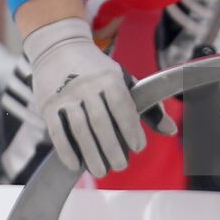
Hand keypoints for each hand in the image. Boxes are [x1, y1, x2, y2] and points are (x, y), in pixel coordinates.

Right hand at [24, 17, 174, 177]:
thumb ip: (148, 107)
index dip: (131, 129)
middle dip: (112, 148)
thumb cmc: (98, 70)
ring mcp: (66, 95)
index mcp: (109, 77)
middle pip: (100, 122)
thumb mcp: (124, 79)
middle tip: (121, 166)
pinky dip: (67, 151)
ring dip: (91, 154)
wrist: (59, 48)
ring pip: (80, 129)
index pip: (121, 106)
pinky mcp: (48, 105)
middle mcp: (87, 86)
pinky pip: (57, 132)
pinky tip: (76, 166)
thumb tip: (171, 131)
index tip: (138, 147)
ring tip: (101, 171)